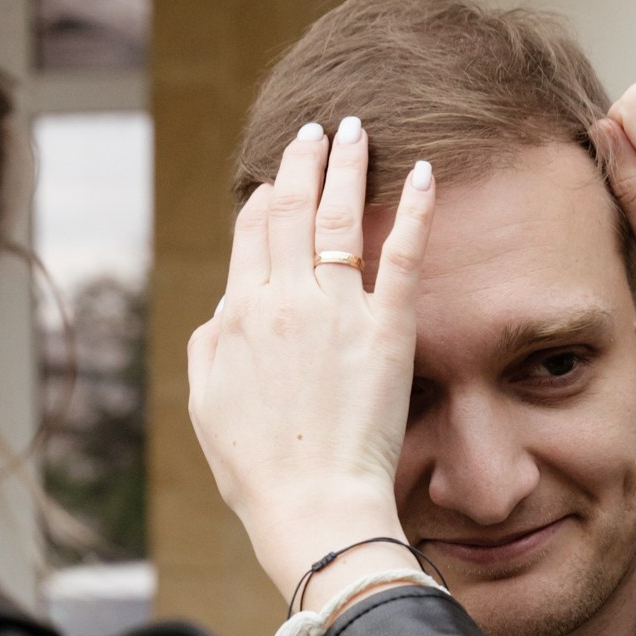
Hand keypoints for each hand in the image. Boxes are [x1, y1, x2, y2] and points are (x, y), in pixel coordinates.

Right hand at [187, 117, 434, 608]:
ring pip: (341, 217)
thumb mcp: (208, 404)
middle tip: (318, 130)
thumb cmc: (258, 470)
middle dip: (305, 161)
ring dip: (349, 166)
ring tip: (357, 131)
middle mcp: (286, 299)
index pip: (253, 234)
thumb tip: (223, 310)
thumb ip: (211, 347)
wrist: (312, 505)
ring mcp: (338, 310)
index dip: (266, 199)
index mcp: (239, 313)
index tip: (276, 179)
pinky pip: (403, 255)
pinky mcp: (387, 330)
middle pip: (294, 210)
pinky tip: (427, 174)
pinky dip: (415, 210)